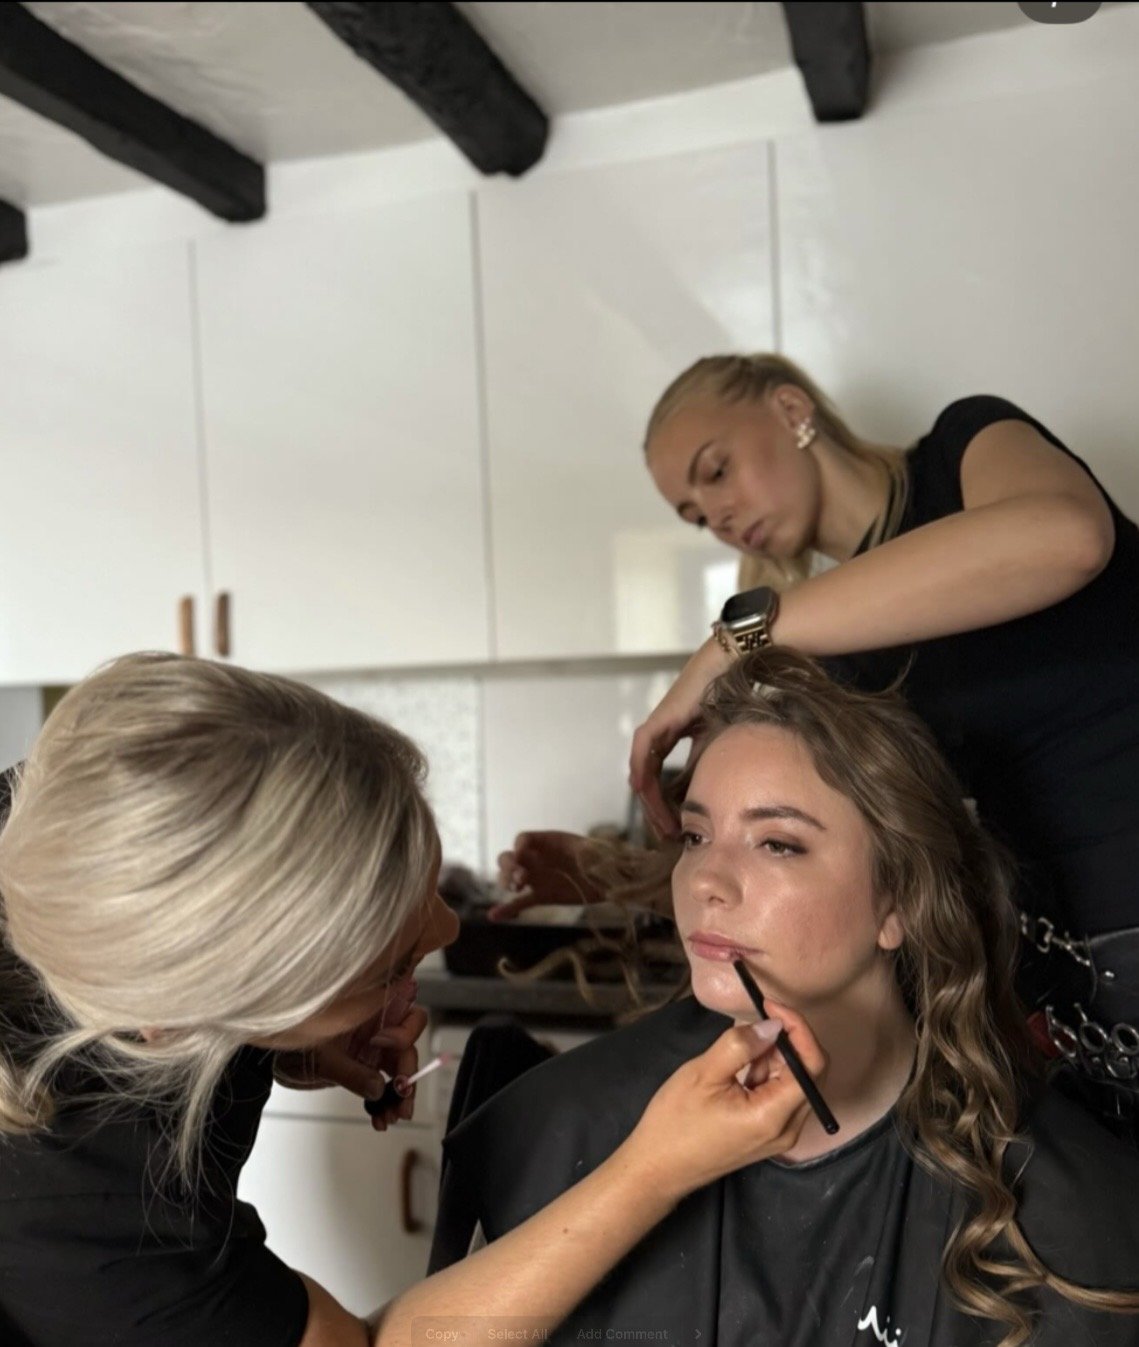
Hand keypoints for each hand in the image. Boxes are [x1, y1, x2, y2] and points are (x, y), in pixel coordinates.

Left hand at [273, 984, 428, 1131]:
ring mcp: (373, 1048)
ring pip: (400, 1067)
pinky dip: (385, 1103)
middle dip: (408, 1071)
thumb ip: (351, 1072)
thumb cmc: (293, 1046)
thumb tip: (378, 1088)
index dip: (404, 1028)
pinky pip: (385, 1085)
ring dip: (400, 1095)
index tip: (384, 1045)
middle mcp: (376, 1027)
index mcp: (368, 1011)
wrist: (276, 1063)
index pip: (405, 1009)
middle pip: (408, 1043)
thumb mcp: (322, 1058)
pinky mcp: (367, 1067)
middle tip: (401, 1096)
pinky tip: (379, 1119)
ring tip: (391, 1116)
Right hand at [489, 831, 601, 920]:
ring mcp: (537, 878)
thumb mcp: (591, 850)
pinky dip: (507, 909)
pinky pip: (520, 903)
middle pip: (510, 857)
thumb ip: (581, 850)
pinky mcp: (541, 896)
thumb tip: (577, 853)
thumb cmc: (600, 858)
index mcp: (547, 842)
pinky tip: (493, 915)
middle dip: (509, 866)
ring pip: (510, 877)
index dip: (519, 846)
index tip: (521, 854)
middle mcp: (536, 858)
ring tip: (516, 888)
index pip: (524, 839)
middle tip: (521, 879)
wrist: (608, 880)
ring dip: (506, 881)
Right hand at [621, 1002, 825, 1200]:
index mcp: (774, 1116)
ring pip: (795, 1083)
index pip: (812, 1065)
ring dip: (774, 1057)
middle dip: (787, 1041)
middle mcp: (787, 1129)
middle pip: (809, 1074)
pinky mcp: (768, 1135)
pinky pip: (780, 1096)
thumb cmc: (675, 1121)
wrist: (656, 1168)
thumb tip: (773, 1026)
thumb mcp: (703, 1073)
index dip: (798, 1029)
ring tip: (738, 1049)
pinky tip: (739, 1069)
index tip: (771, 1007)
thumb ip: (741, 1045)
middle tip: (756, 1020)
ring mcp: (779, 1136)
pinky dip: (766, 1073)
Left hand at [629, 636, 734, 838]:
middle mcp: (656, 739)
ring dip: (649, 803)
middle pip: (646, 784)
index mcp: (667, 742)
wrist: (726, 669)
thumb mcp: (713, 745)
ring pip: (641, 775)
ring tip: (662, 825)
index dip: (665, 808)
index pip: (659, 781)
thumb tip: (702, 798)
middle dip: (655, 813)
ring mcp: (653, 731)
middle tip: (666, 837)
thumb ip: (701, 768)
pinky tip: (647, 795)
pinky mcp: (655, 724)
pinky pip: (641, 756)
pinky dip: (642, 777)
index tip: (675, 829)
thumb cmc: (725, 702)